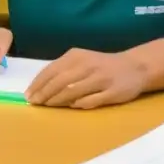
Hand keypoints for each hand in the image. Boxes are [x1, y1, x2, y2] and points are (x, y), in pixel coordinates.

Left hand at [25, 49, 146, 108]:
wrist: (134, 67)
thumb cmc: (102, 66)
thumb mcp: (82, 61)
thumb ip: (64, 71)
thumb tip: (40, 88)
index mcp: (78, 56)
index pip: (52, 70)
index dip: (38, 84)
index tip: (28, 95)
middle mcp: (88, 65)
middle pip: (60, 81)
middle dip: (44, 94)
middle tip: (35, 104)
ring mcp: (101, 79)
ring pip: (72, 91)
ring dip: (57, 101)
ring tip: (48, 107)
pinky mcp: (112, 92)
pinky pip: (90, 101)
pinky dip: (78, 104)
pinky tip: (71, 107)